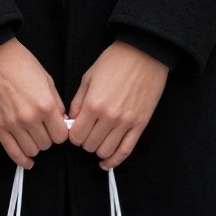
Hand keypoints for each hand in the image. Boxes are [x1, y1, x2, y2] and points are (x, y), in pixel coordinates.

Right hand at [0, 39, 69, 168]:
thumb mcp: (46, 78)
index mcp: (46, 105)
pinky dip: (22, 160)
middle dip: (47, 137)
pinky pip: (13, 152)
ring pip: (31, 150)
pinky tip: (27, 161)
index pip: (61, 136)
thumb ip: (56, 101)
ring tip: (32, 136)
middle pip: (46, 145)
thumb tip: (61, 120)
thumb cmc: (20, 62)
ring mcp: (13, 124)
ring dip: (34, 145)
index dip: (60, 132)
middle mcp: (30, 118)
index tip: (56, 128)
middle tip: (43, 128)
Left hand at [68, 41, 168, 170]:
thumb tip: (71, 120)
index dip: (73, 135)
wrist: (144, 53)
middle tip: (87, 132)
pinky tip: (107, 162)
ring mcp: (126, 123)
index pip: (76, 135)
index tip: (75, 129)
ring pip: (106, 151)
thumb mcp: (89, 76)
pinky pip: (126, 151)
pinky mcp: (140, 125)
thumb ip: (78, 101)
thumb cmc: (114, 61)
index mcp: (93, 104)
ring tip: (98, 139)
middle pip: (90, 145)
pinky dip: (114, 160)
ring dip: (98, 149)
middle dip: (85, 141)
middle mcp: (109, 117)